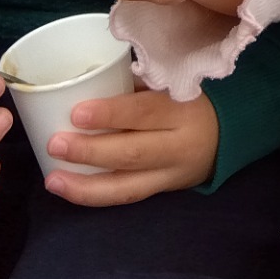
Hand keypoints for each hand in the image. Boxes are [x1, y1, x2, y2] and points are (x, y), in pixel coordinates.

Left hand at [41, 88, 218, 205]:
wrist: (226, 135)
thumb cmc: (187, 99)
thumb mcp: (171, 84)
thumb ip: (137, 85)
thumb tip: (86, 82)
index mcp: (181, 109)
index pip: (144, 112)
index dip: (111, 114)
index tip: (76, 112)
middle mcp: (179, 146)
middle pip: (133, 153)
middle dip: (91, 151)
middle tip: (55, 144)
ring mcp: (172, 174)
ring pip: (128, 186)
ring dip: (86, 186)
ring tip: (53, 180)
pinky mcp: (162, 191)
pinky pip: (128, 197)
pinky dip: (96, 196)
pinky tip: (69, 190)